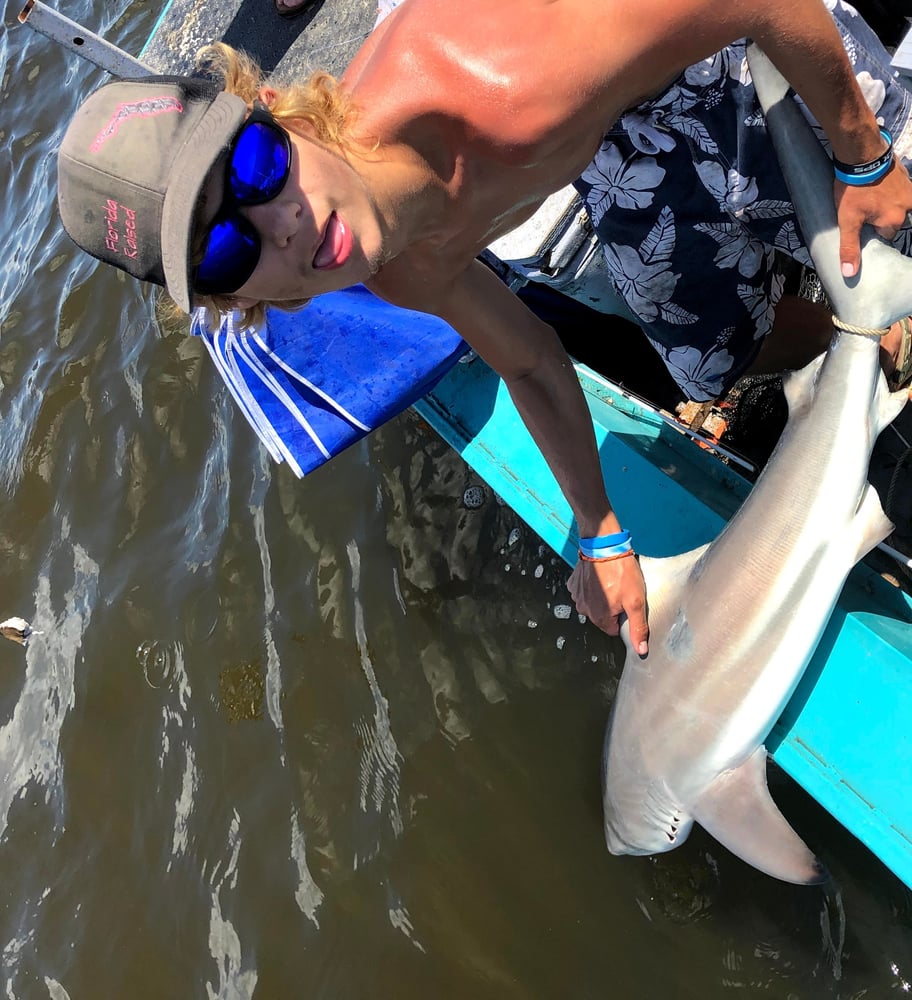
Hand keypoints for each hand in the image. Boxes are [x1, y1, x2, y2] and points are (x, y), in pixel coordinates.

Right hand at [567, 553, 648, 654]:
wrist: (603, 545)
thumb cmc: (621, 572)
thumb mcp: (636, 601)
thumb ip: (638, 627)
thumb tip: (641, 651)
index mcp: (600, 618)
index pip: (614, 629)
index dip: (623, 617)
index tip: (627, 603)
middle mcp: (584, 610)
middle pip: (602, 617)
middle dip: (612, 607)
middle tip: (621, 591)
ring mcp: (577, 596)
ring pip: (593, 604)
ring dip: (601, 596)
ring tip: (611, 581)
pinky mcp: (573, 583)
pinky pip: (584, 592)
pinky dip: (591, 586)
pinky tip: (600, 576)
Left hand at [836, 161, 911, 277]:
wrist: (861, 153)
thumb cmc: (853, 188)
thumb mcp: (847, 220)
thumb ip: (849, 247)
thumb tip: (850, 273)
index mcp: (894, 220)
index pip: (886, 236)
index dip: (873, 232)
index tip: (863, 225)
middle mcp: (907, 205)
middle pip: (894, 221)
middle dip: (881, 218)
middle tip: (864, 209)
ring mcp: (909, 189)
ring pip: (898, 205)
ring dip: (886, 204)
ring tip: (869, 198)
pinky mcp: (906, 177)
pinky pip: (900, 191)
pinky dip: (889, 192)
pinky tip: (876, 188)